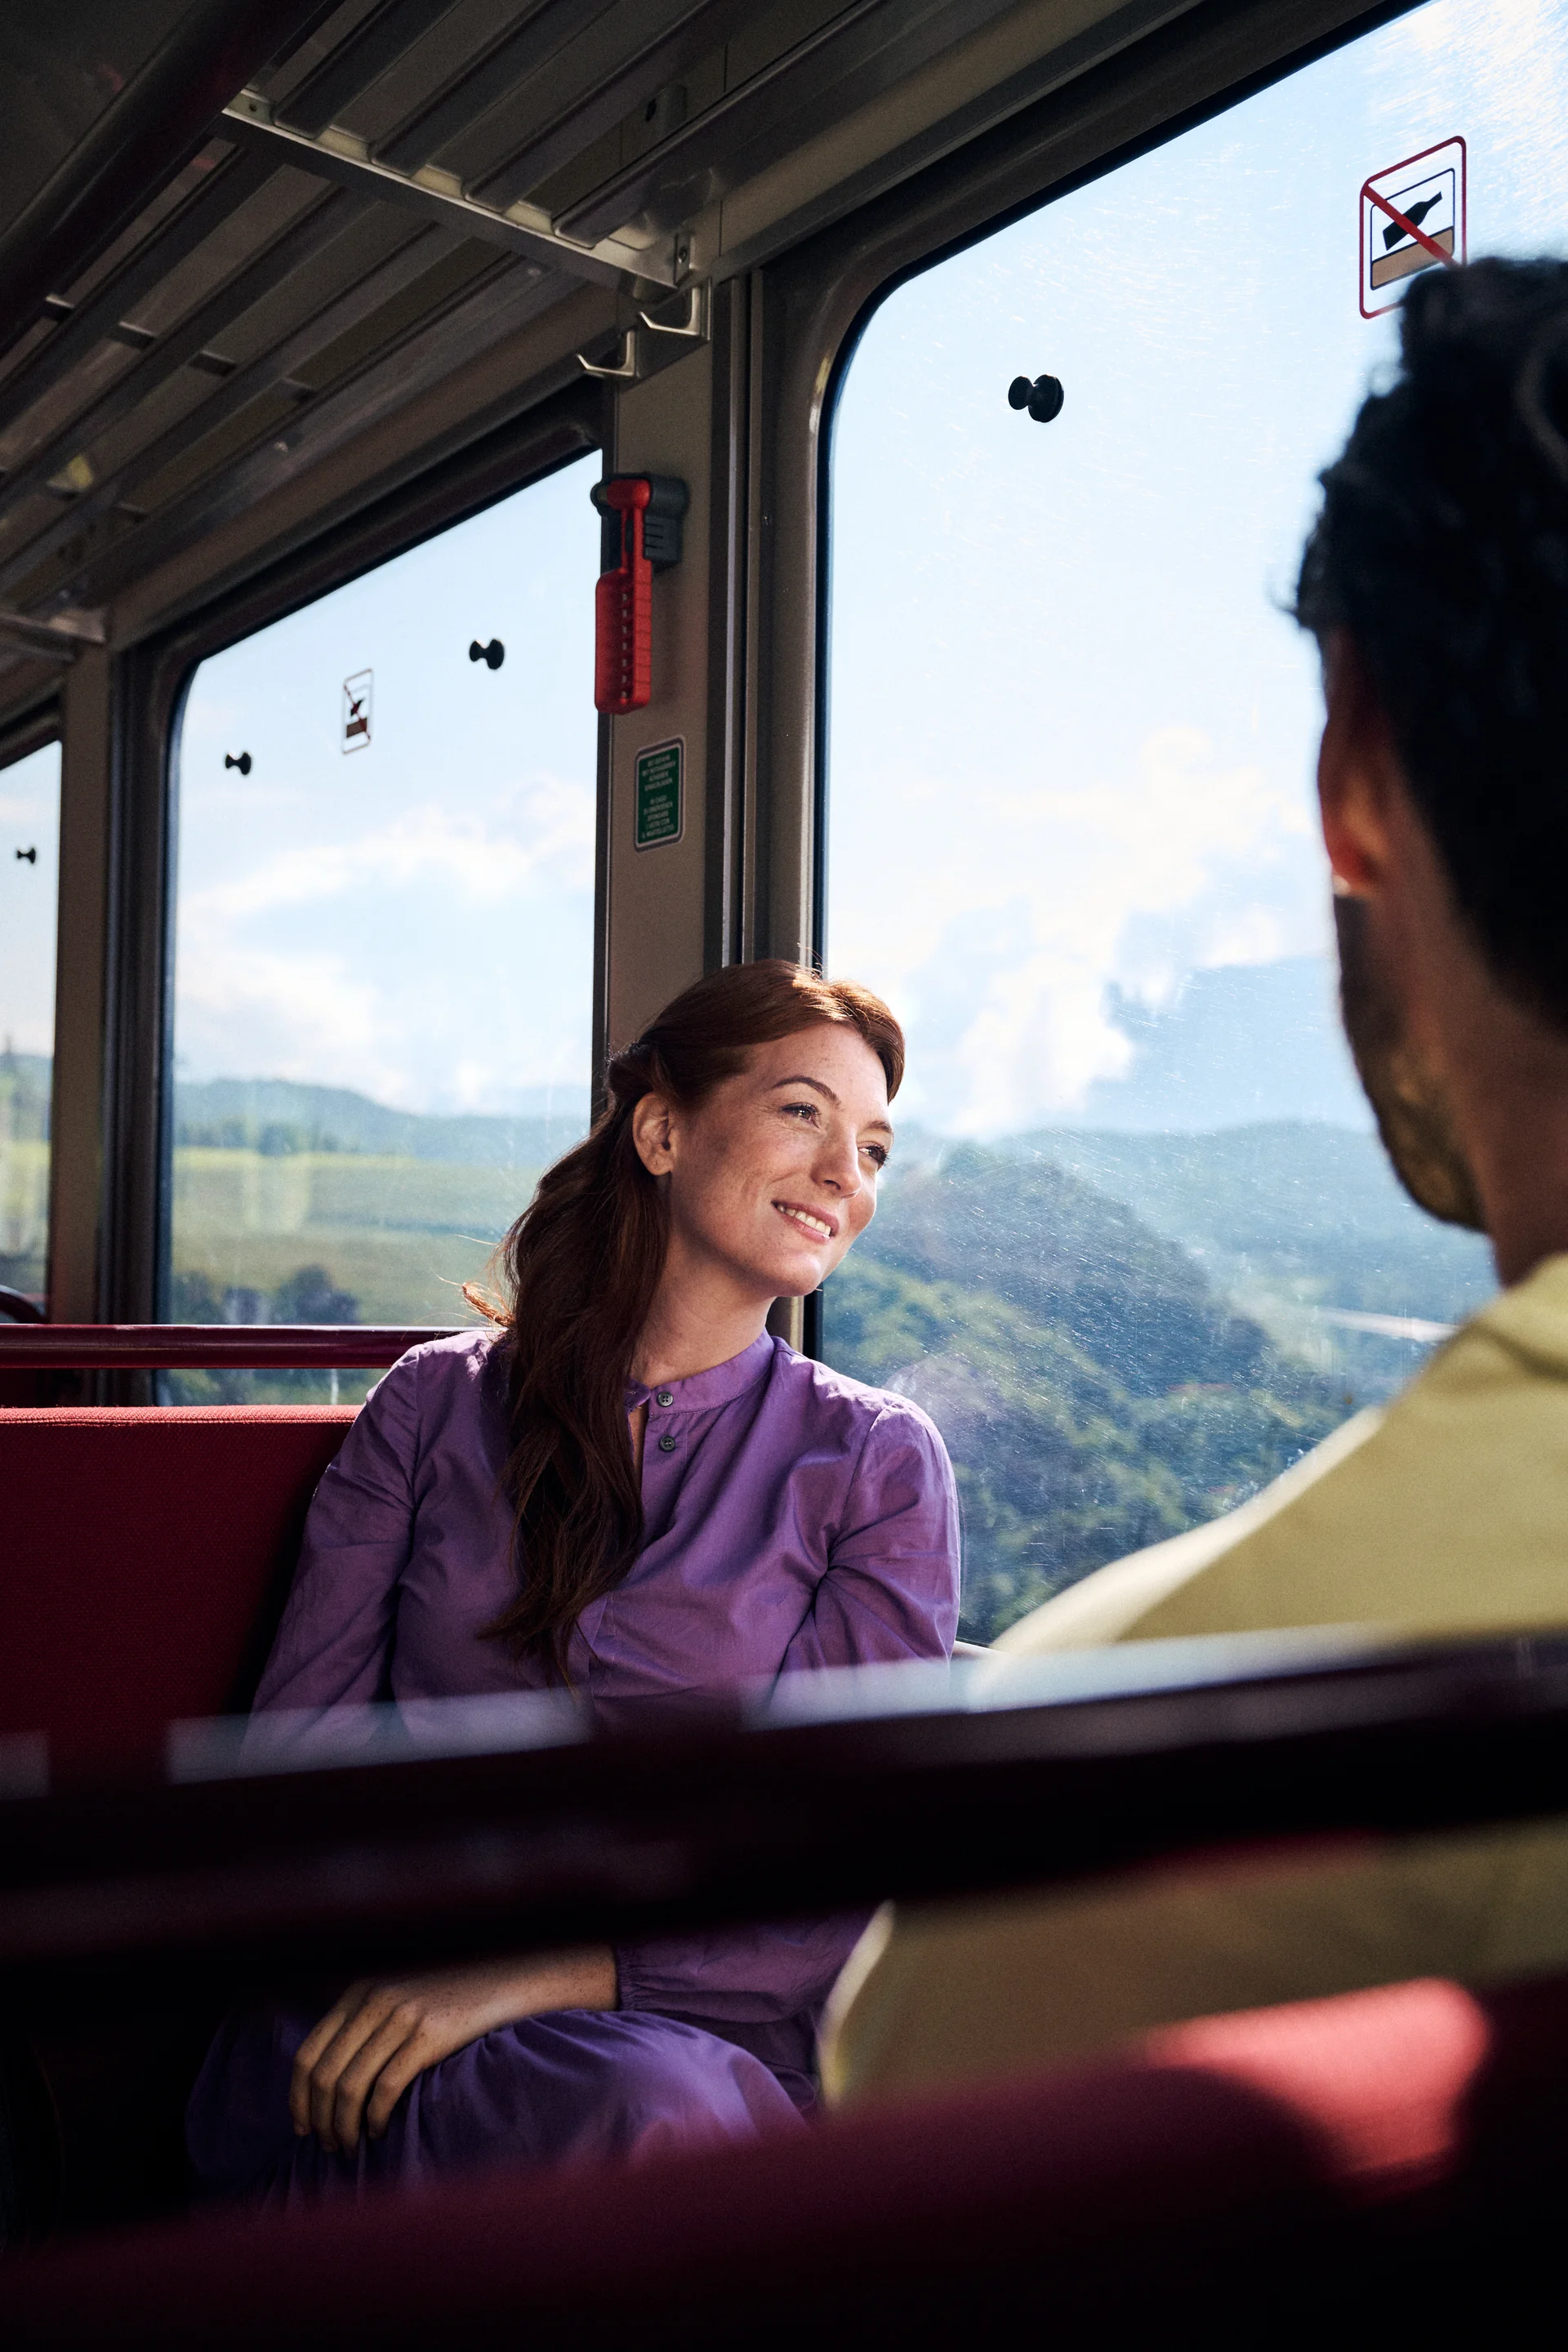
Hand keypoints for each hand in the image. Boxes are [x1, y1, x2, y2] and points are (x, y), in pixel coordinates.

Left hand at [290, 1947, 617, 2151]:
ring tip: (350, 2145)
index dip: (298, 2098)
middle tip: (328, 2144)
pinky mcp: (428, 2035)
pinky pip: (385, 2088)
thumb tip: (325, 2079)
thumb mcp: (395, 1996)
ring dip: (343, 2126)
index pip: (307, 2053)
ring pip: (350, 2087)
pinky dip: (375, 2118)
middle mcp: (372, 2000)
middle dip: (319, 2119)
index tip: (302, 2126)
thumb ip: (362, 2023)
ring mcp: (400, 2016)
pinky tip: (378, 2131)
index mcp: (358, 1992)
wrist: (502, 1978)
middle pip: (323, 2075)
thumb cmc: (447, 1997)